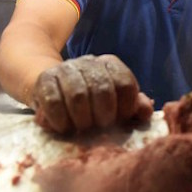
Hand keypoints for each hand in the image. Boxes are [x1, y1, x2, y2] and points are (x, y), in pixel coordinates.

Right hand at [31, 54, 153, 134]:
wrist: (52, 90)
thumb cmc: (90, 102)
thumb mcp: (115, 104)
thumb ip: (134, 107)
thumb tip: (146, 111)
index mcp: (110, 64)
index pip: (125, 83)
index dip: (126, 106)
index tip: (121, 121)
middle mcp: (89, 62)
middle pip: (102, 88)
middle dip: (104, 114)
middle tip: (101, 128)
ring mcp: (66, 68)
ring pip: (77, 94)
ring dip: (82, 118)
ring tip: (83, 129)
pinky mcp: (44, 79)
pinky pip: (53, 100)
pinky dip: (60, 119)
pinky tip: (64, 128)